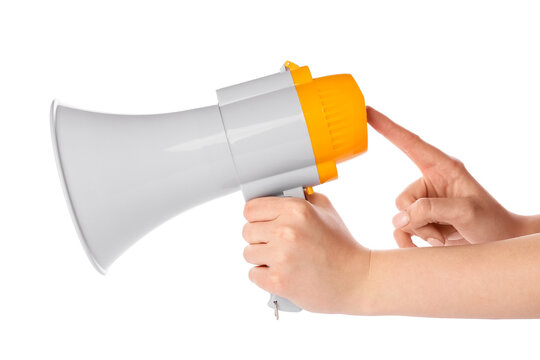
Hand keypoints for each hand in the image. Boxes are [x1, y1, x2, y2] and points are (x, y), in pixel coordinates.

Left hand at [242, 193, 369, 313]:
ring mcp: (281, 256)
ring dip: (262, 258)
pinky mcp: (278, 280)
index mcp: (296, 209)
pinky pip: (253, 274)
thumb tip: (276, 194)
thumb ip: (300, 199)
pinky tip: (282, 273)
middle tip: (278, 245)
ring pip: (248, 253)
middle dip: (260, 238)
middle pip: (247, 231)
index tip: (263, 224)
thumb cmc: (342, 245)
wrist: (358, 280)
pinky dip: (264, 276)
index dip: (256, 217)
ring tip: (282, 260)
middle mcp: (286, 230)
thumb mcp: (325, 210)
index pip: (251, 209)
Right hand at [367, 107, 527, 246]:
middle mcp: (429, 181)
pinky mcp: (420, 219)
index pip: (409, 143)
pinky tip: (427, 246)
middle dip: (418, 219)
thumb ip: (431, 210)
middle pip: (402, 199)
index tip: (367, 111)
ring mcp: (423, 201)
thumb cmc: (490, 221)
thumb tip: (401, 217)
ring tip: (444, 237)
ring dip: (420, 232)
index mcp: (442, 167)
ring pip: (401, 217)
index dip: (387, 126)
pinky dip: (410, 241)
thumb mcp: (465, 211)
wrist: (499, 242)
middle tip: (441, 230)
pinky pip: (401, 230)